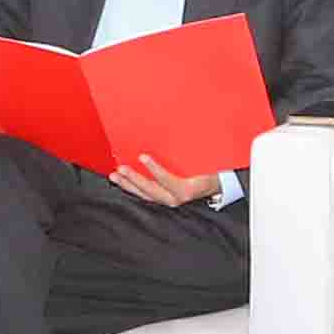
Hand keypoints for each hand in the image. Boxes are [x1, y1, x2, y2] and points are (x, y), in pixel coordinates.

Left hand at [106, 153, 227, 209]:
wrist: (218, 185)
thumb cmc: (212, 170)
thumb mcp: (207, 160)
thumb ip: (194, 152)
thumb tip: (184, 132)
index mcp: (189, 188)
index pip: (169, 181)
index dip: (156, 170)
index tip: (143, 157)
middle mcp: (178, 198)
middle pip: (152, 191)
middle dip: (135, 180)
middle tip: (122, 169)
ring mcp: (170, 201)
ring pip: (146, 196)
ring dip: (129, 186)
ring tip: (115, 176)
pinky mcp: (165, 199)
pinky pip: (147, 196)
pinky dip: (134, 189)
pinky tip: (123, 182)